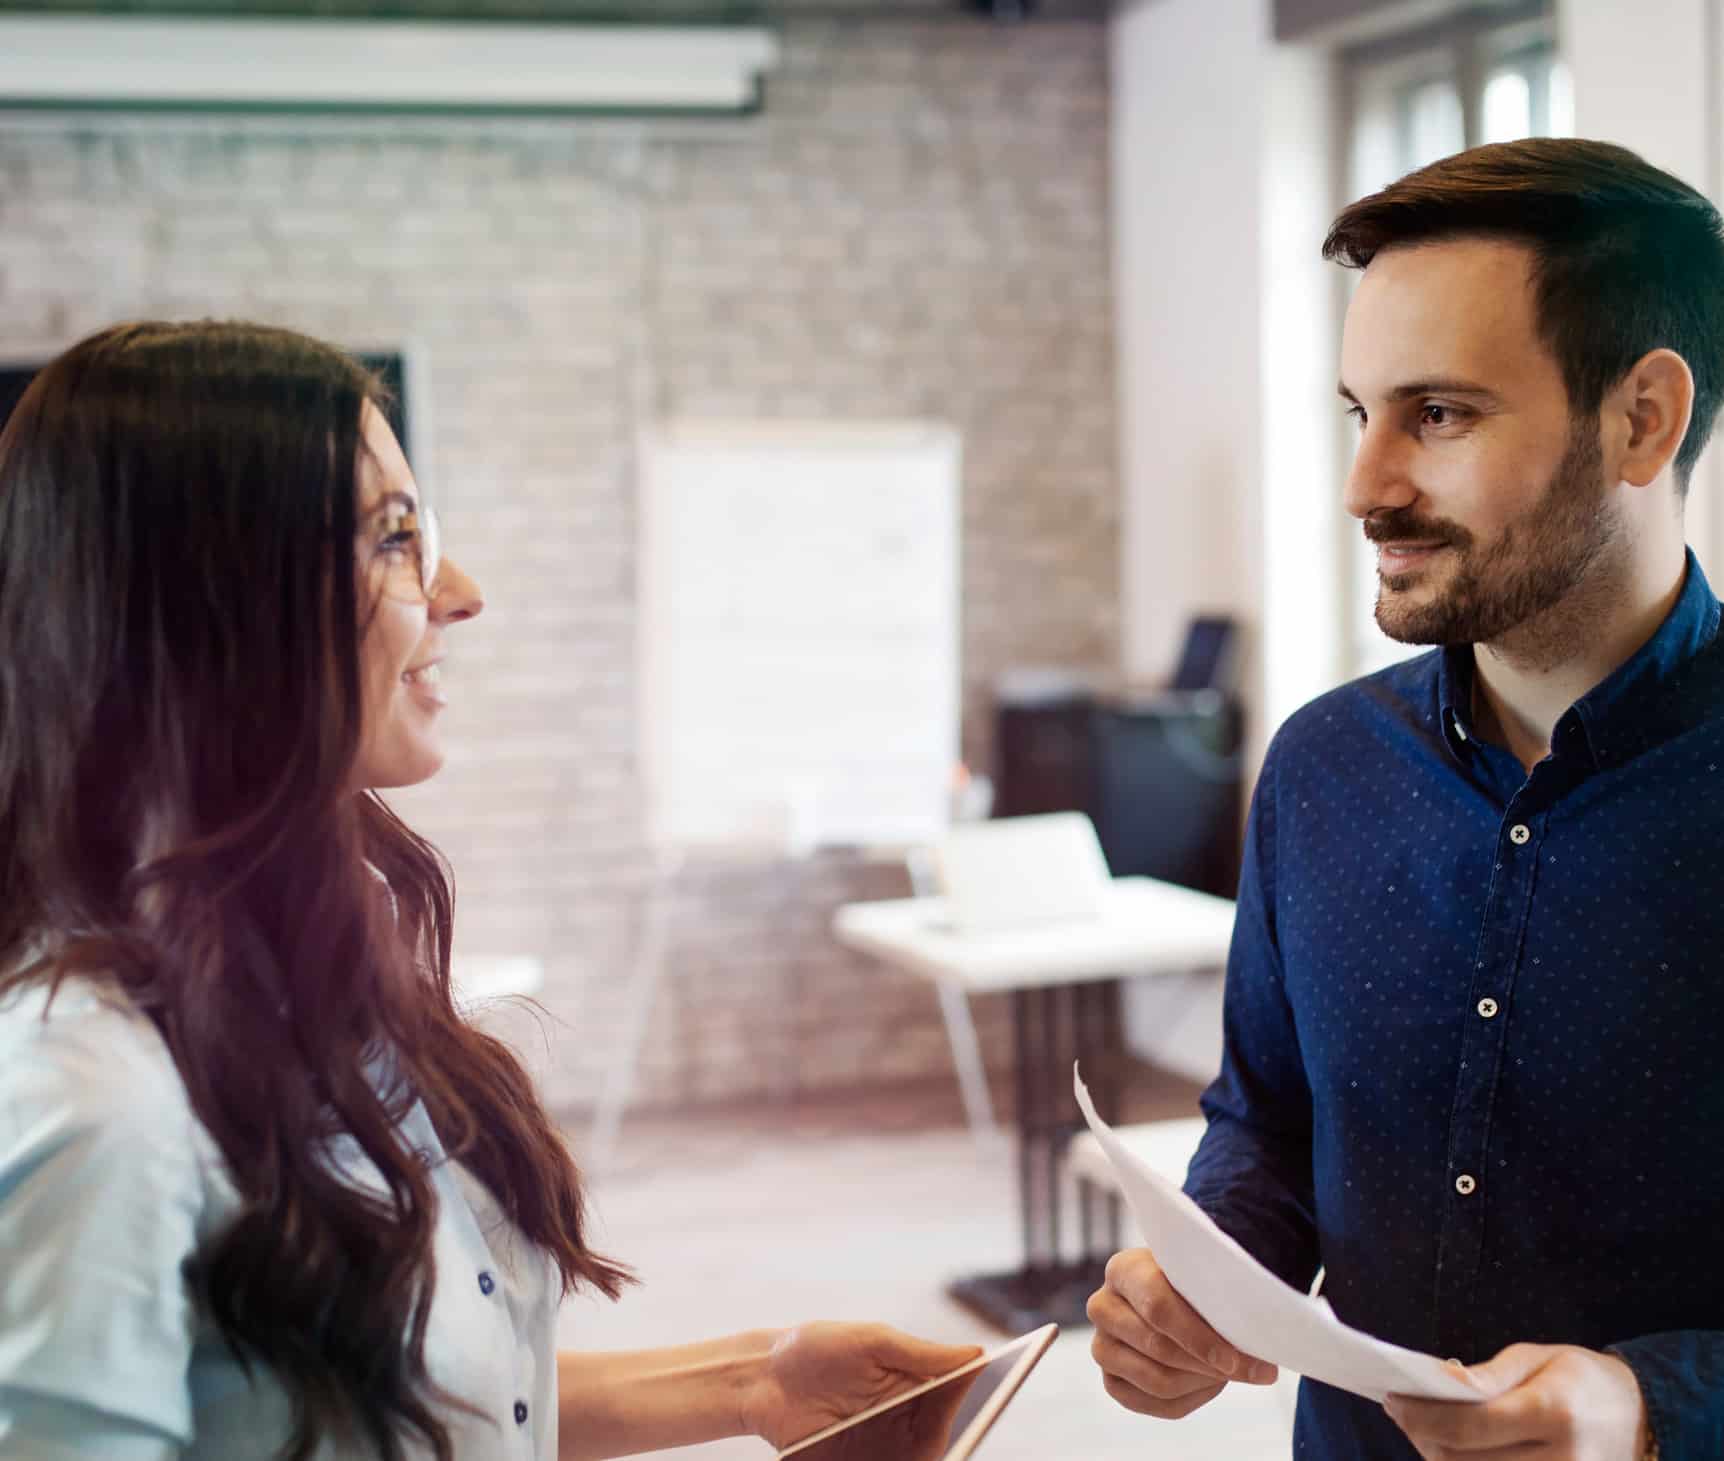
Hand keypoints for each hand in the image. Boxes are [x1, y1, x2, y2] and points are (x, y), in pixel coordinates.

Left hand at [744, 1321, 982, 1451]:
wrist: (761, 1379)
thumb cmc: (818, 1348)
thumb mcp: (871, 1342)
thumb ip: (920, 1353)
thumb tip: (975, 1354)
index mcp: (911, 1381)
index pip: (956, 1395)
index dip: (980, 1397)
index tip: (997, 1391)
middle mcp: (901, 1416)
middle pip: (942, 1435)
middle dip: (957, 1433)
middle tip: (963, 1431)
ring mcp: (880, 1445)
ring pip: (917, 1457)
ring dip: (929, 1452)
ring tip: (936, 1445)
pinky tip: (913, 1457)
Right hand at [1088, 1247, 1277, 1419]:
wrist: (1172, 1297)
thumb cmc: (1189, 1283)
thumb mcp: (1199, 1276)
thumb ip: (1218, 1299)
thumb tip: (1257, 1339)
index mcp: (1122, 1270)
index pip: (1158, 1308)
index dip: (1198, 1337)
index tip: (1234, 1358)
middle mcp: (1102, 1306)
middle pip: (1158, 1348)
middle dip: (1208, 1364)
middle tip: (1252, 1371)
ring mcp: (1101, 1345)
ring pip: (1157, 1380)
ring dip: (1202, 1382)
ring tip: (1230, 1371)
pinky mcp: (1111, 1379)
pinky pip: (1153, 1404)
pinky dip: (1190, 1399)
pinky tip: (1209, 1382)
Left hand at [1386, 1343, 1648, 1459]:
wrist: (1643, 1419)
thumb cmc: (1582, 1379)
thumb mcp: (1536, 1357)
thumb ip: (1486, 1376)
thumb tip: (1440, 1385)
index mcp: (1552, 1414)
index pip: (1469, 1426)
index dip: (1421, 1416)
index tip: (1392, 1400)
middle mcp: (1560, 1460)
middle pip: (1466, 1460)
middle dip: (1424, 1437)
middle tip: (1402, 1412)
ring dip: (1442, 1457)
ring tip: (1424, 1430)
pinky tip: (1455, 1448)